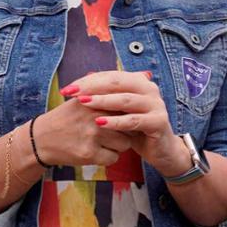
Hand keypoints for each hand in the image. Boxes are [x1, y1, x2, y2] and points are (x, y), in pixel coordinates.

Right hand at [30, 85, 131, 166]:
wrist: (42, 139)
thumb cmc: (68, 117)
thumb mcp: (84, 97)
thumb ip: (110, 90)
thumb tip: (145, 75)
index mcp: (94, 99)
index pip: (126, 105)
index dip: (127, 113)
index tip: (123, 117)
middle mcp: (94, 115)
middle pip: (129, 125)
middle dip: (124, 130)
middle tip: (110, 131)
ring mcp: (92, 135)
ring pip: (125, 144)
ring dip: (118, 145)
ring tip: (102, 141)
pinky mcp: (89, 153)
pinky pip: (113, 158)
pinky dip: (108, 157)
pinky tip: (95, 152)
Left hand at [68, 70, 185, 173]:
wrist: (161, 150)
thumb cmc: (135, 129)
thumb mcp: (118, 111)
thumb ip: (105, 96)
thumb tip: (81, 81)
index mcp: (138, 81)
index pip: (109, 76)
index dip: (87, 81)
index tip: (66, 89)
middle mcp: (149, 88)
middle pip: (117, 82)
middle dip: (92, 87)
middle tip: (72, 94)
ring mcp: (156, 104)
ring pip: (126, 99)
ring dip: (103, 101)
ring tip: (84, 103)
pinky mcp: (159, 121)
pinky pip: (134, 120)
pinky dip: (117, 121)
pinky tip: (101, 123)